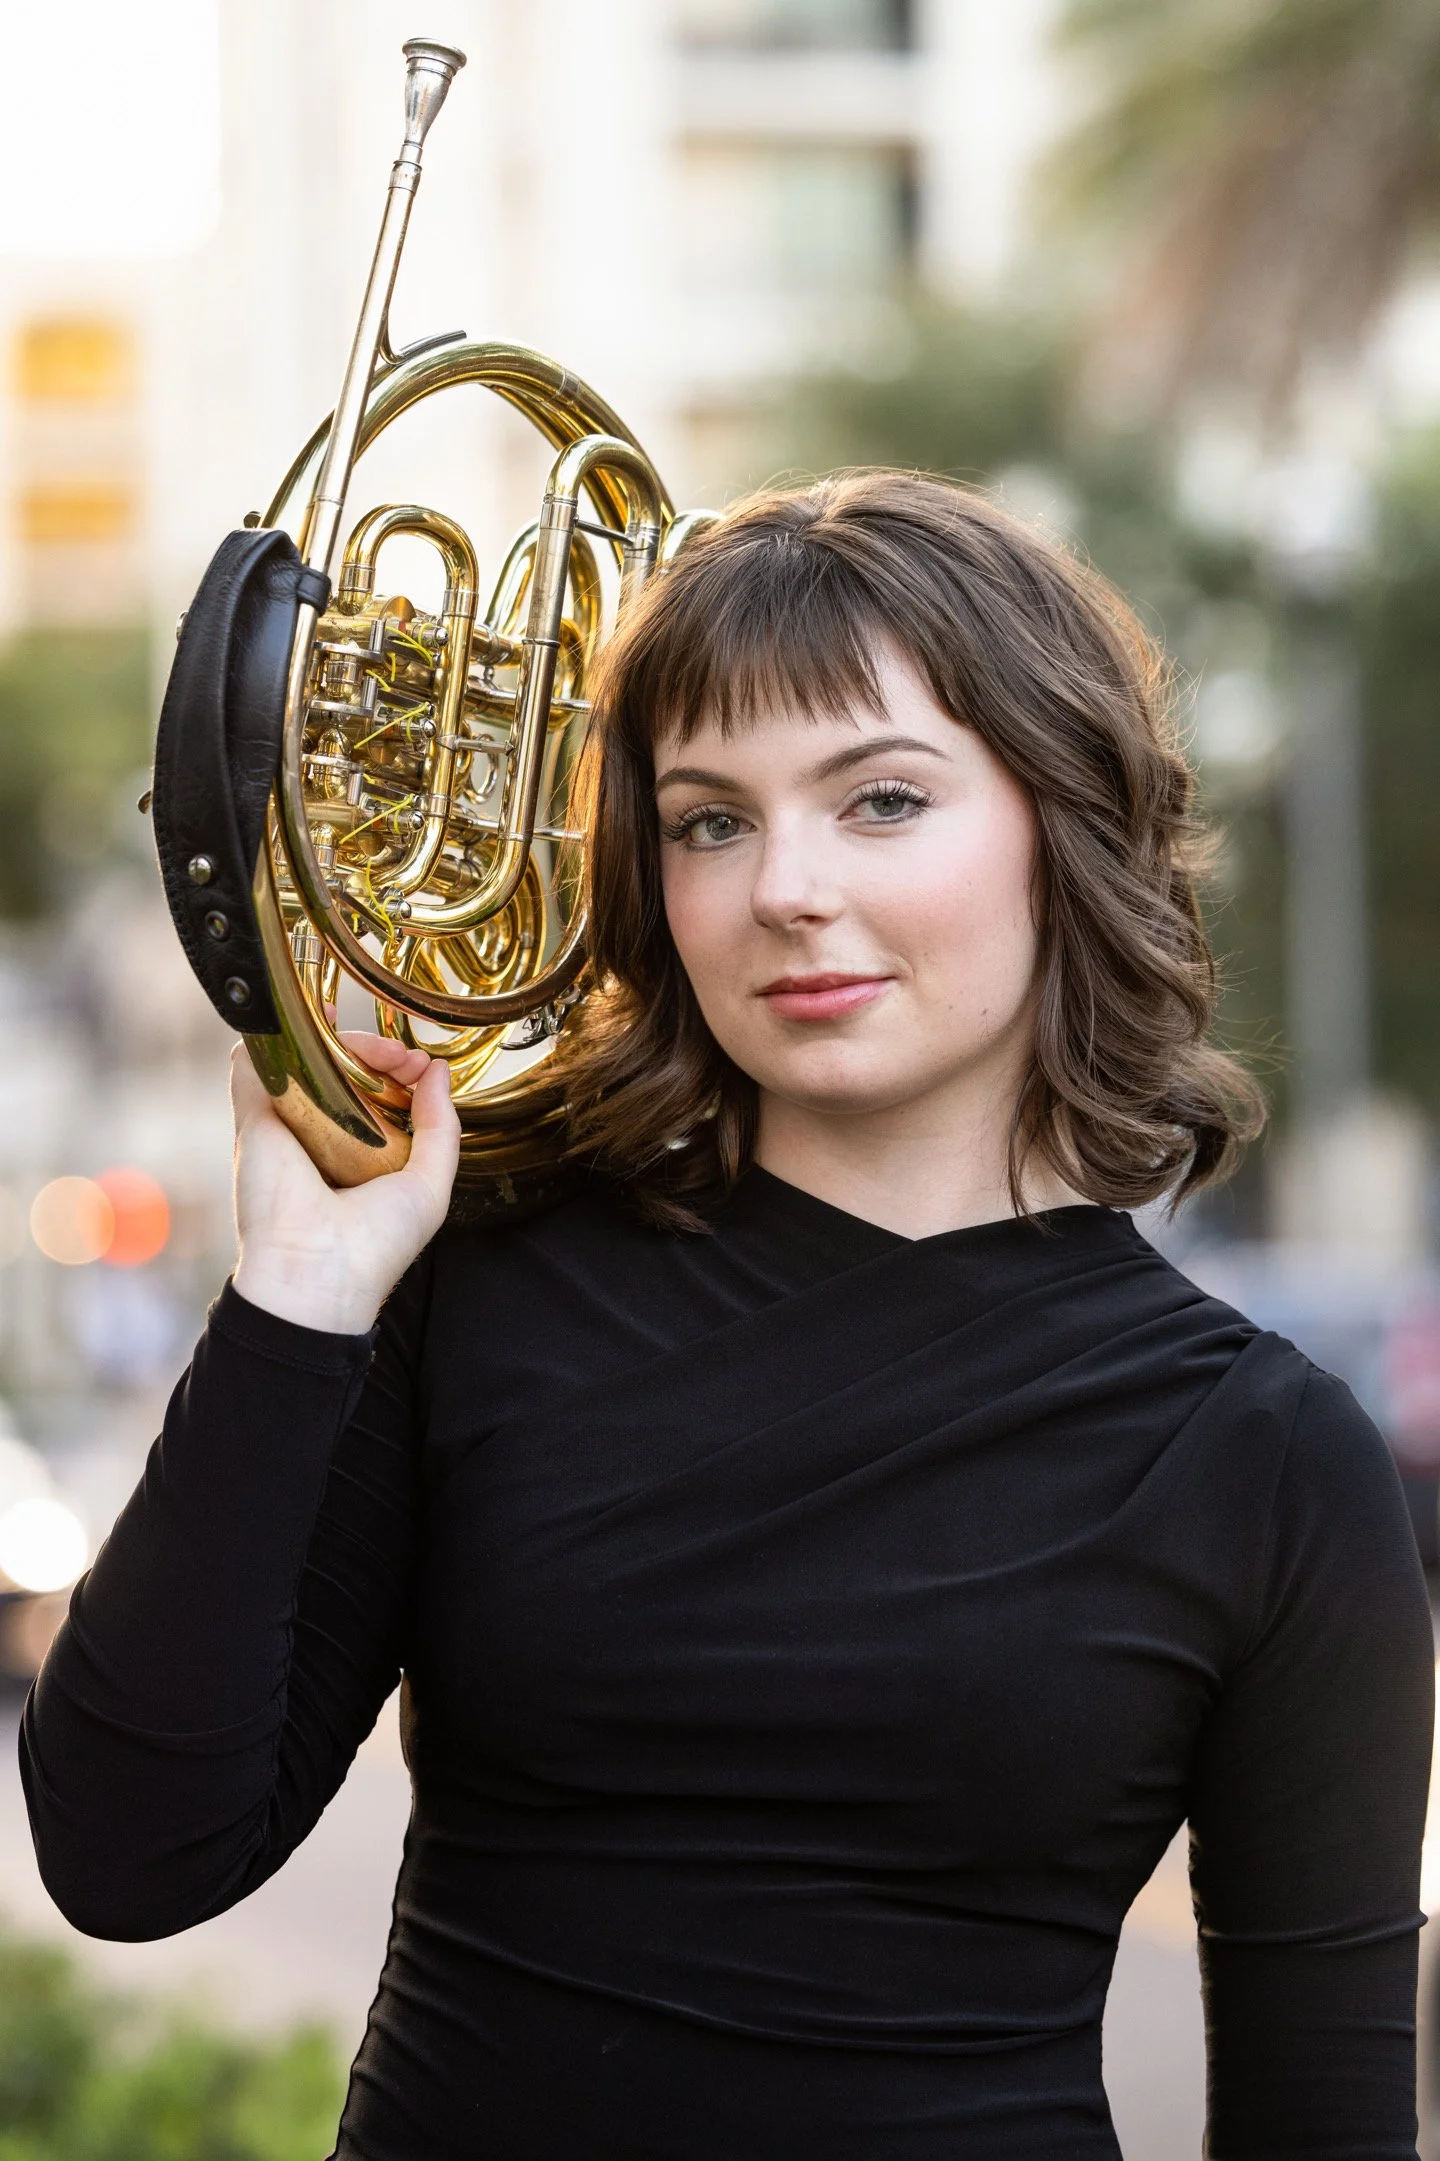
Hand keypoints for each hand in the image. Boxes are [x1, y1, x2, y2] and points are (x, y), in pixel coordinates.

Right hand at [230, 1028, 460, 1334]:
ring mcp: (283, 1126)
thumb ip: (441, 1127)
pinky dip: (274, 1032)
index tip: (421, 1067)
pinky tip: (307, 1019)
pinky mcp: (253, 1118)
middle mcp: (318, 1138)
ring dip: (331, 1037)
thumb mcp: (429, 1184)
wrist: (318, 1272)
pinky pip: (253, 1062)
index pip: (373, 1094)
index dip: (398, 1070)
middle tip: (400, 1055)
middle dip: (373, 1050)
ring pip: (300, 1059)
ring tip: (363, 1041)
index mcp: (356, 1156)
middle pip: (339, 1072)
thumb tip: (436, 1072)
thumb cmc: (376, 1244)